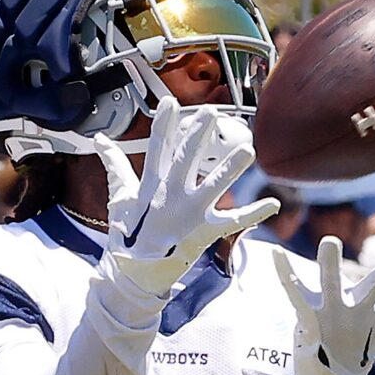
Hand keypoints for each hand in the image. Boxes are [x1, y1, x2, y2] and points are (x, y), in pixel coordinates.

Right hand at [92, 109, 275, 304]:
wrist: (136, 272)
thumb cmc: (129, 233)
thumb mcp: (120, 196)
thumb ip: (115, 165)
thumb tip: (100, 139)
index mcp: (152, 185)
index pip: (157, 148)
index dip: (164, 125)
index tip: (170, 102)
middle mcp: (172, 196)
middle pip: (185, 160)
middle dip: (197, 136)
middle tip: (211, 113)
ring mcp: (190, 214)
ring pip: (213, 187)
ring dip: (231, 169)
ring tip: (249, 150)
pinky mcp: (206, 232)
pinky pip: (234, 221)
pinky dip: (254, 213)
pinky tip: (274, 204)